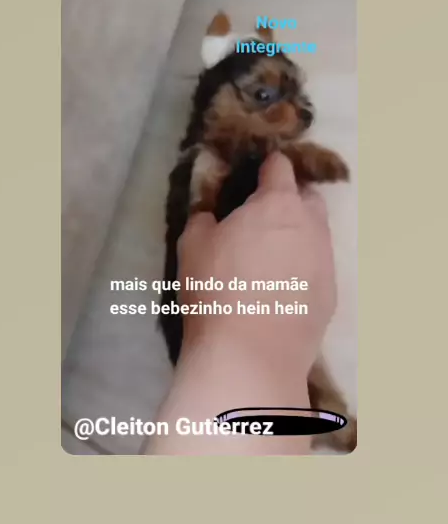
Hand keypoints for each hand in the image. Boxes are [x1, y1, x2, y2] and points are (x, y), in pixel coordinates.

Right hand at [177, 152, 336, 376]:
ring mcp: (326, 260)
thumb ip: (204, 219)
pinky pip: (318, 268)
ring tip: (271, 258)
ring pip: (317, 234)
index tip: (252, 178)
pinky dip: (303, 269)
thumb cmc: (216, 290)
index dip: (265, 168)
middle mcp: (311, 225)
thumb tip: (213, 215)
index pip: (280, 167)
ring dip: (298, 236)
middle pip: (307, 198)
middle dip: (289, 200)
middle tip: (261, 219)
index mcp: (278, 204)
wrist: (249, 355)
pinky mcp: (331, 295)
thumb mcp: (192, 245)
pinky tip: (282, 290)